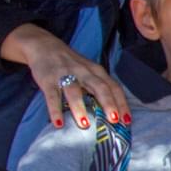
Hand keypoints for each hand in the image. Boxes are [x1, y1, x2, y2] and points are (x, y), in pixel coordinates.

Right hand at [2, 25, 128, 129]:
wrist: (43, 46)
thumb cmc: (71, 65)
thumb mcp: (89, 72)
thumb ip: (99, 88)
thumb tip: (112, 113)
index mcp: (97, 71)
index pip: (113, 87)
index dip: (121, 103)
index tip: (127, 120)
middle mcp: (84, 72)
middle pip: (99, 87)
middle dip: (108, 104)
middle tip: (114, 121)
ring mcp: (65, 75)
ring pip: (74, 91)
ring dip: (80, 108)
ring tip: (84, 124)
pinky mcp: (48, 80)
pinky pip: (52, 96)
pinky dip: (55, 110)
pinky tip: (59, 123)